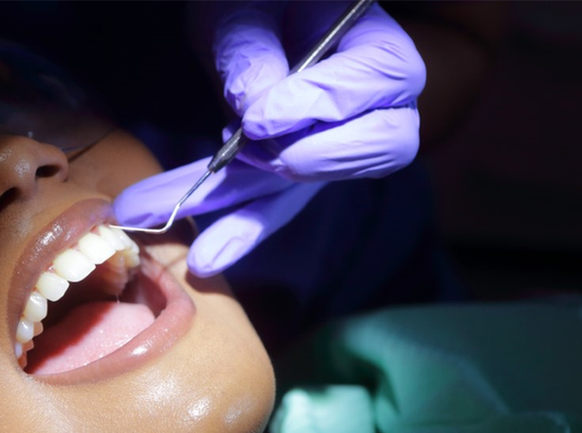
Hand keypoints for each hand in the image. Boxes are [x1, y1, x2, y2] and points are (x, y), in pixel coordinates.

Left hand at [114, 0, 423, 275]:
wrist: (252, 17)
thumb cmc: (261, 2)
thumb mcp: (249, 8)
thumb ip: (253, 49)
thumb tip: (254, 109)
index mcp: (378, 49)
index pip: (379, 81)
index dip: (322, 105)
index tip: (260, 120)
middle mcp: (373, 105)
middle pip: (374, 148)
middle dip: (307, 162)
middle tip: (249, 157)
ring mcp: (333, 145)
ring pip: (310, 187)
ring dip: (251, 215)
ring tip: (203, 252)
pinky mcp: (293, 171)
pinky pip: (273, 205)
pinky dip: (235, 228)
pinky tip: (203, 258)